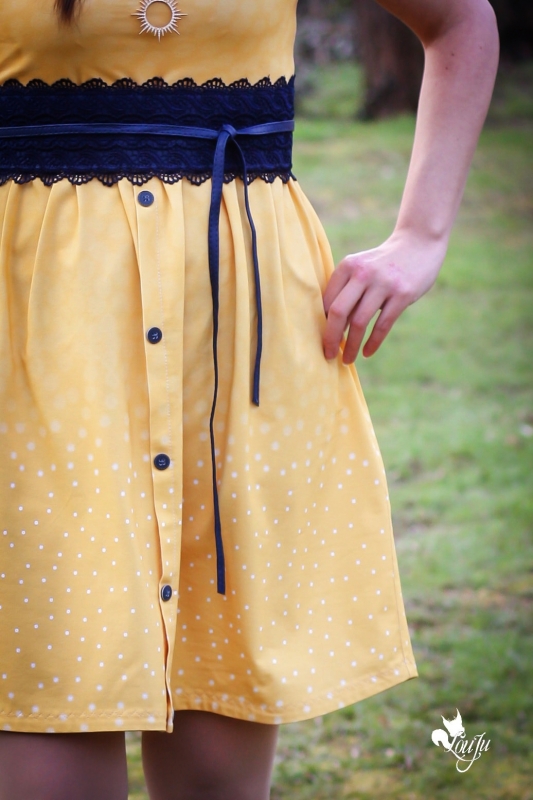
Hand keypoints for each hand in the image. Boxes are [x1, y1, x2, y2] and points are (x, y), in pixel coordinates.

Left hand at [322, 230, 445, 362]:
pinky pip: (383, 325)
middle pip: (339, 311)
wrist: (418, 244)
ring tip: (347, 359)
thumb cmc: (382, 264)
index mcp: (348, 266)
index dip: (321, 324)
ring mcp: (384, 283)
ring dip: (351, 346)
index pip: (327, 300)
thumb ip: (345, 289)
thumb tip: (327, 325)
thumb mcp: (360, 266)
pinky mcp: (403, 294)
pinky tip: (367, 353)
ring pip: (360, 322)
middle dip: (330, 338)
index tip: (320, 340)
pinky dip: (372, 343)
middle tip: (328, 355)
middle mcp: (363, 273)